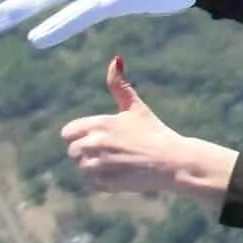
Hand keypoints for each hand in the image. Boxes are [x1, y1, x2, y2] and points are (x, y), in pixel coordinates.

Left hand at [62, 58, 235, 201]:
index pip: (68, 132)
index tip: (100, 136)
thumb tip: (115, 59)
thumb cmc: (155, 132)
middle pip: (73, 151)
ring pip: (81, 168)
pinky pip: (91, 183)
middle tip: (114, 150)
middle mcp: (95, 144)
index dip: (81, 134)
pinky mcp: (103, 183)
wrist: (174, 161)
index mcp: (100, 124)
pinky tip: (122, 174)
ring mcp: (98, 165)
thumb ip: (119, 86)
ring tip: (119, 162)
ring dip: (95, 167)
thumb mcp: (136, 108)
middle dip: (89, 151)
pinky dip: (102, 181)